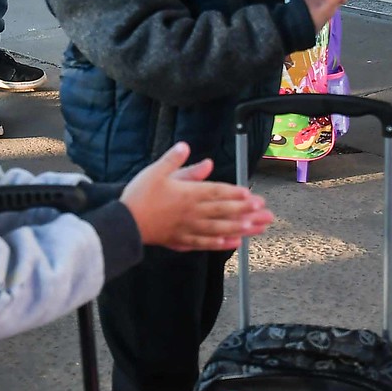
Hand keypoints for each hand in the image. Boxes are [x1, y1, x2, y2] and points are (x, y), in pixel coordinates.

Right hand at [122, 143, 274, 250]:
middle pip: (224, 211)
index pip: (217, 192)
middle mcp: (192, 212)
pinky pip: (204, 243)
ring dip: (241, 228)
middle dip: (247, 212)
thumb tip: (186, 146)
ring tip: (257, 228)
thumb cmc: (139, 196)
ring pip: (220, 229)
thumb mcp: (155, 171)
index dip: (236, 194)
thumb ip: (173, 160)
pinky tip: (231, 243)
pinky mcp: (181, 240)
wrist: (125, 223)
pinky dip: (219, 244)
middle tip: (266, 213)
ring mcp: (188, 228)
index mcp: (188, 194)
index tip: (252, 196)